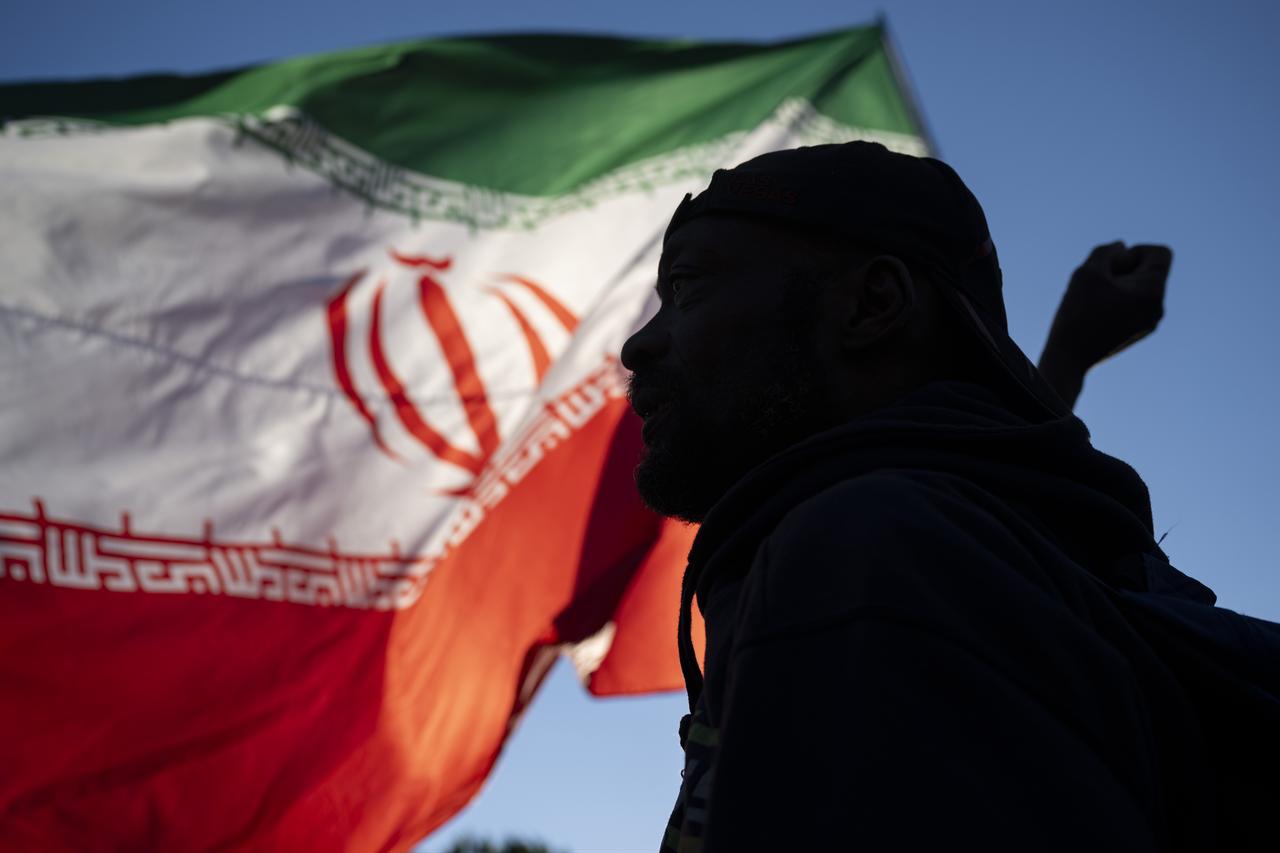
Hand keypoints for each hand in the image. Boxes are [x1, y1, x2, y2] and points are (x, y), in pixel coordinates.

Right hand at [1037, 242, 1171, 408]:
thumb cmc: (1077, 314)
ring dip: (1117, 285)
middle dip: (1123, 269)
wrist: (1068, 359)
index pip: (1160, 253)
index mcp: (1152, 291)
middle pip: (1149, 270)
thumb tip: (1122, 246)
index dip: (1135, 251)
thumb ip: (1106, 252)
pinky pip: (1133, 305)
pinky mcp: (1138, 332)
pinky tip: (1094, 313)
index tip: (1111, 268)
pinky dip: (1116, 300)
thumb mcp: (1087, 272)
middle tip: (1097, 284)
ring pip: (1139, 288)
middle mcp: (1158, 307)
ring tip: (1093, 300)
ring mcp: (1149, 322)